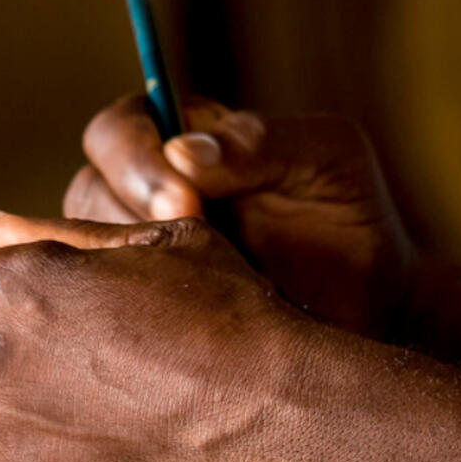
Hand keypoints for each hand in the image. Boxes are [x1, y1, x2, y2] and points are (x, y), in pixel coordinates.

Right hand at [0, 95, 414, 337]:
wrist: (374, 306)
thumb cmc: (351, 218)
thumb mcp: (328, 159)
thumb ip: (263, 142)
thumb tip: (182, 151)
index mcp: (182, 139)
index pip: (116, 130)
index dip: (135, 160)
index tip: (183, 201)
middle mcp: (146, 195)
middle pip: (85, 191)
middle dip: (127, 219)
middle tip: (190, 248)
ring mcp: (141, 258)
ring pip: (85, 256)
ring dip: (128, 272)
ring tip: (192, 295)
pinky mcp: (146, 316)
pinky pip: (106, 313)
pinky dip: (132, 318)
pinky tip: (180, 330)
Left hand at [0, 214, 344, 461]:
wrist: (280, 422)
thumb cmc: (235, 324)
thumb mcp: (165, 247)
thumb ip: (68, 235)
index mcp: (15, 280)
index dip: (14, 307)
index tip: (62, 332)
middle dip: (23, 366)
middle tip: (105, 387)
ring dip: (19, 428)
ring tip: (107, 438)